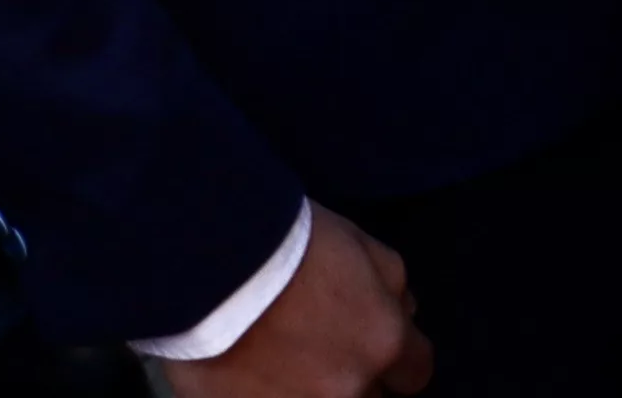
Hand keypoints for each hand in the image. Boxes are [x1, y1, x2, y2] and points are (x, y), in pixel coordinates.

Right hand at [160, 208, 426, 397]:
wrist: (206, 257)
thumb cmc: (285, 240)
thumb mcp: (358, 241)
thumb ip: (392, 284)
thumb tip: (403, 311)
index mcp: (383, 343)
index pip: (415, 373)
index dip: (396, 355)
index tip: (372, 340)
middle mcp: (348, 389)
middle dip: (356, 376)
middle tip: (321, 345)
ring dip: (310, 386)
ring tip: (280, 355)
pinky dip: (266, 392)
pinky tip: (248, 367)